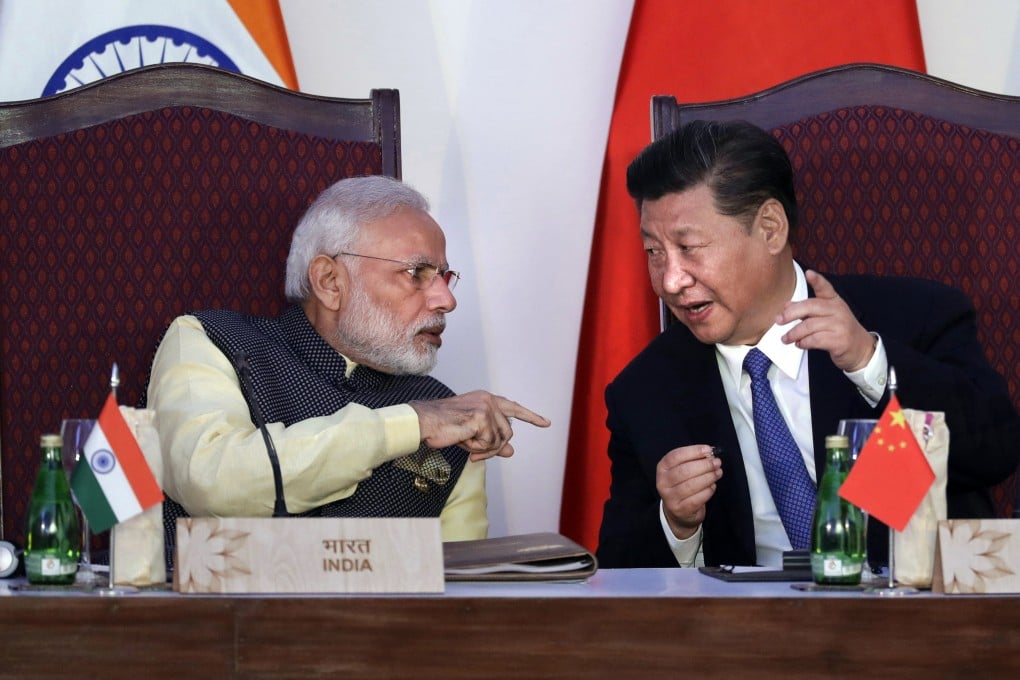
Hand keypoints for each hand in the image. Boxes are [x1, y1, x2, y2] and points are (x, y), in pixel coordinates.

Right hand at [410, 390, 550, 461]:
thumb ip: (493, 441)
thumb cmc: (443, 427)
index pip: (513, 407)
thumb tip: (511, 451)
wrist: (424, 423)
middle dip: (493, 447)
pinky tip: (463, 441)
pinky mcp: (481, 417)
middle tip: (475, 453)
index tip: (546, 423)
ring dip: (484, 449)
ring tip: (466, 443)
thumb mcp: (472, 435)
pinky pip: (489, 443)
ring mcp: (486, 407)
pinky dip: (476, 448)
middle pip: (507, 432)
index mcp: (486, 399)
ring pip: (500, 440)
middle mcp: (488, 400)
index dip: (530, 417)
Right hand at [656, 445, 721, 538]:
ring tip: (718, 473)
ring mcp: (670, 497)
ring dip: (708, 477)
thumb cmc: (682, 485)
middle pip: (684, 470)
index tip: (708, 450)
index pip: (675, 456)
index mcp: (662, 468)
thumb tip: (709, 453)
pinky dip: (708, 491)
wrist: (678, 512)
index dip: (693, 451)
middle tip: (717, 463)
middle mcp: (663, 482)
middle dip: (704, 465)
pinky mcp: (681, 509)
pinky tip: (713, 486)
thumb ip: (693, 460)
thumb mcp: (682, 469)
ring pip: (692, 485)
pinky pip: (697, 498)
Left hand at [777, 269, 876, 371]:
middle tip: (779, 321)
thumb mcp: (825, 317)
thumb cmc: (839, 331)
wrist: (861, 349)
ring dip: (793, 333)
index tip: (809, 273)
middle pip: (810, 307)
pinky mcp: (839, 340)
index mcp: (834, 301)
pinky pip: (815, 340)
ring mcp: (840, 325)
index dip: (817, 280)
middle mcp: (838, 310)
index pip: (825, 288)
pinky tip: (799, 344)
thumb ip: (807, 310)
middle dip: (790, 314)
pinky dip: (803, 343)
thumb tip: (786, 305)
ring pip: (809, 326)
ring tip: (786, 338)